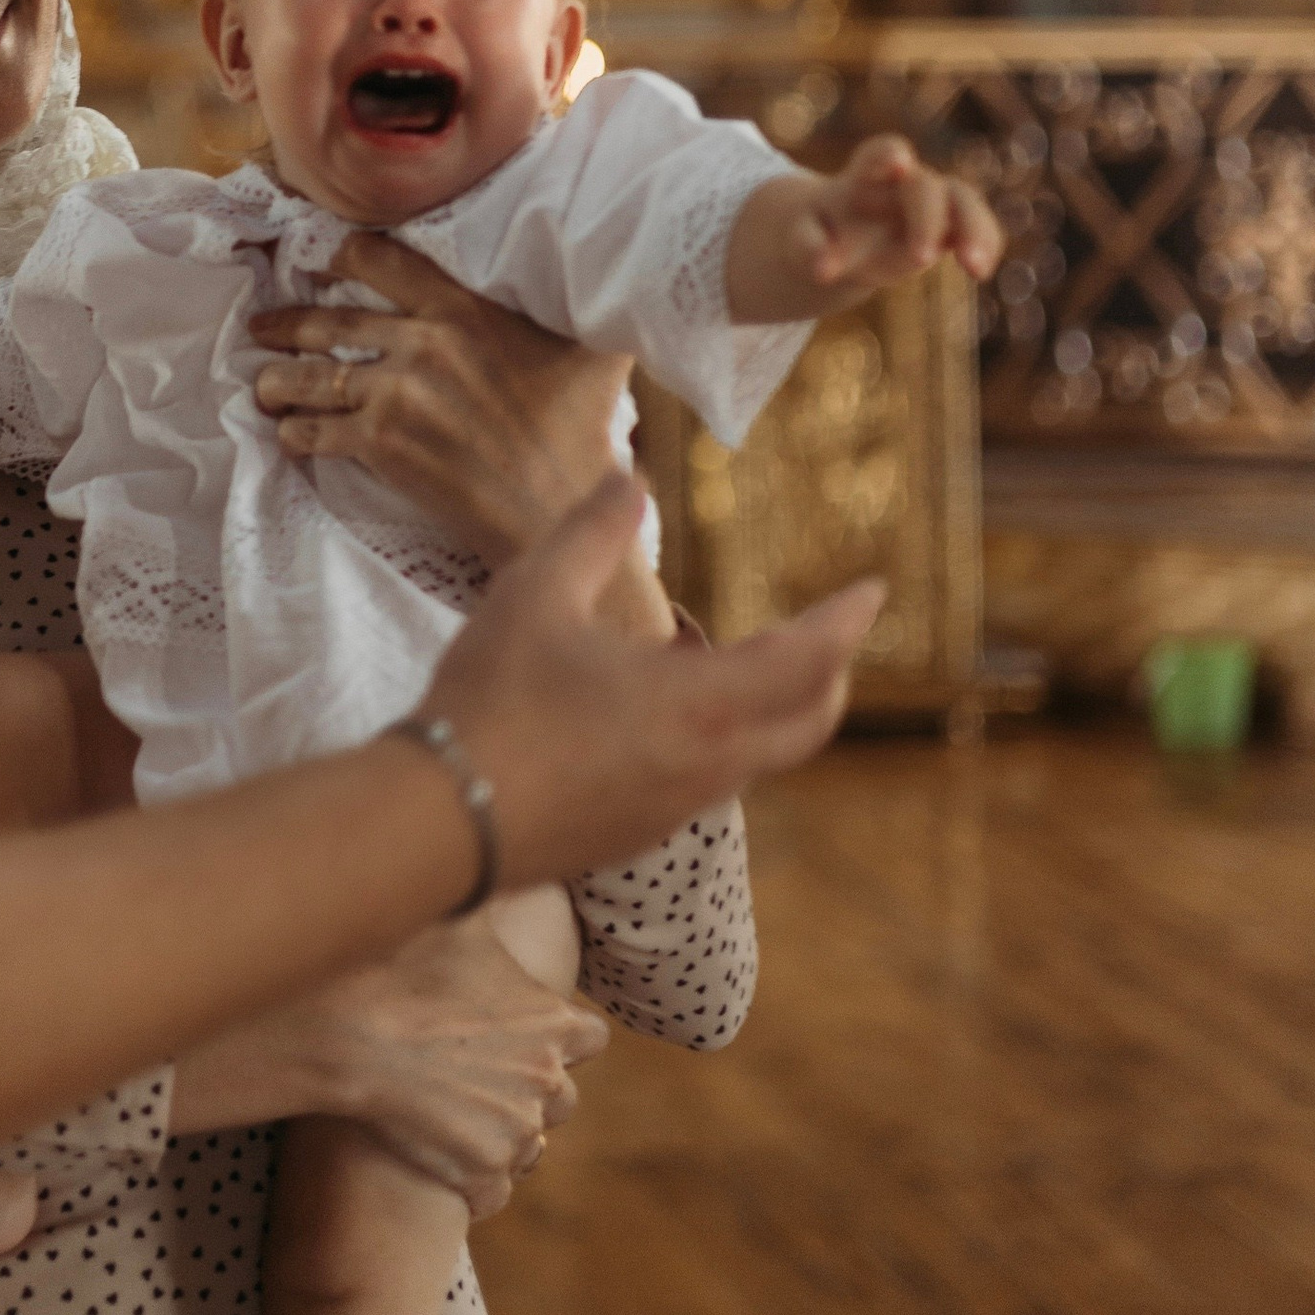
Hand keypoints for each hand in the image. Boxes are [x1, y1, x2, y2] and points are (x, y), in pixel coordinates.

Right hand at [174, 919, 610, 1214]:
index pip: (592, 1037)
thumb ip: (496, 891)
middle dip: (532, 1086)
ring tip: (456, 1111)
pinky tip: (439, 1156)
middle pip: (564, 1096)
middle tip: (482, 1070)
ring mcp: (514, 1134)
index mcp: (553, 1023)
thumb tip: (510, 845)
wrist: (347, 1035)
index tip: (531, 1029)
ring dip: (502, 1131)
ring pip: (529, 1146)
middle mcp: (546, 1082)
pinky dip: (472, 1179)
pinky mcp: (479, 1173)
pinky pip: (492, 1191)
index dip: (562, 1033)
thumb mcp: (458, 915)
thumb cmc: (400, 964)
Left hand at [249, 232, 633, 568]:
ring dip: (280, 379)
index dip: (341, 256)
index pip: (380, 262)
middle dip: (288, 323)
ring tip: (261, 383)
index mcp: (464, 309)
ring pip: (315, 378)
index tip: (320, 261)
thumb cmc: (585, 429)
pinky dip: (297, 433)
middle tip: (261, 325)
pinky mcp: (383, 447)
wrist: (562, 509)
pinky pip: (320, 433)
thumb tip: (599, 261)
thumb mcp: (590, 345)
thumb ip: (574, 300)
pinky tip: (285, 433)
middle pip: (331, 323)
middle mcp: (421, 344)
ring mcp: (396, 396)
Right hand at [428, 474, 877, 889]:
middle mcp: (708, 763)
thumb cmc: (492, 701)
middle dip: (830, 675)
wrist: (439, 824)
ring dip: (777, 709)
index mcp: (700, 704)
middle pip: (809, 724)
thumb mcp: (536, 594)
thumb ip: (591, 532)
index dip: (846, 621)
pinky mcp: (638, 835)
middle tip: (830, 634)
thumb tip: (630, 479)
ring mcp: (675, 808)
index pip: (808, 660)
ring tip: (752, 665)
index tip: (874, 591)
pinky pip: (711, 782)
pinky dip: (725, 740)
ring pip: (761, 757)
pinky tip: (672, 719)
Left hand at [786, 135, 1003, 303]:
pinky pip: (978, 227)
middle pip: (925, 186)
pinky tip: (980, 272)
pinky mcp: (951, 227)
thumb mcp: (800, 238)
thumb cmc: (819, 232)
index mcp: (862, 178)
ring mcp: (932, 203)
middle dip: (927, 218)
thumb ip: (808, 248)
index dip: (889, 155)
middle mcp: (903, 184)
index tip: (898, 160)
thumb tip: (823, 271)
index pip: (879, 154)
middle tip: (920, 258)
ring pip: (964, 201)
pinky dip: (985, 245)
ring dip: (974, 230)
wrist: (839, 239)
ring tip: (975, 268)